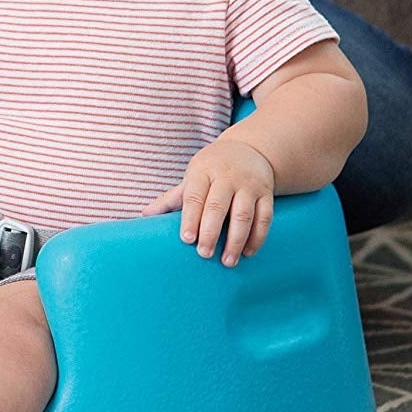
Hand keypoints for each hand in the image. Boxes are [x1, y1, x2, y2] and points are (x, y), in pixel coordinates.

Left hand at [143, 135, 275, 266]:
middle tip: (204, 254)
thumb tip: (145, 215)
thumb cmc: (212, 169)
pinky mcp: (266, 194)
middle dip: (211, 232)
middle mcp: (227, 177)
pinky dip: (257, 237)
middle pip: (218, 207)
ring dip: (236, 240)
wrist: (248, 150)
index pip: (195, 197)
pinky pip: (264, 218)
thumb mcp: (192, 177)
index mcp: (203, 172)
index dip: (190, 218)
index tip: (187, 239)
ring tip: (227, 261)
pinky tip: (247, 253)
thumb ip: (171, 198)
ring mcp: (249, 185)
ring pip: (244, 215)